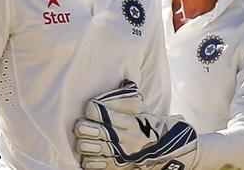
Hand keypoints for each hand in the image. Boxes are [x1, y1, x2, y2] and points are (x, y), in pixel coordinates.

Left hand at [74, 80, 196, 169]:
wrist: (162, 148)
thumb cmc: (147, 122)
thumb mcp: (142, 107)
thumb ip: (129, 94)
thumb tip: (124, 81)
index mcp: (131, 121)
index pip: (104, 113)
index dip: (92, 109)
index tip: (90, 107)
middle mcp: (125, 138)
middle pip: (96, 131)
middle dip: (83, 127)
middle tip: (80, 125)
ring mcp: (120, 153)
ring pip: (92, 148)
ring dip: (84, 143)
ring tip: (83, 139)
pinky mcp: (116, 165)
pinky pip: (94, 164)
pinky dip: (88, 159)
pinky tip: (88, 153)